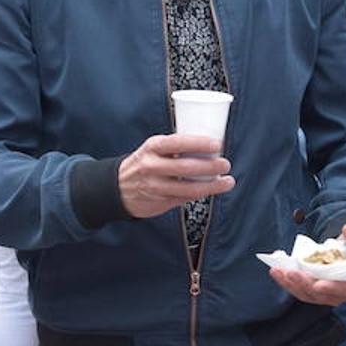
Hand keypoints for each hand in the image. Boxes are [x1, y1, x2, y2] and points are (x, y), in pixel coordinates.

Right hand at [117, 133, 233, 218]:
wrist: (117, 187)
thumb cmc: (144, 162)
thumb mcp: (153, 149)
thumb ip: (175, 147)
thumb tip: (209, 145)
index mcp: (152, 147)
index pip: (177, 143)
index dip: (198, 143)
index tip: (217, 144)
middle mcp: (152, 166)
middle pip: (185, 167)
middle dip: (210, 167)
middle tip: (226, 164)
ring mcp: (155, 186)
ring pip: (188, 188)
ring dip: (212, 186)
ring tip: (228, 182)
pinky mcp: (159, 202)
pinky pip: (184, 199)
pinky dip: (200, 194)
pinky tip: (213, 190)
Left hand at [269, 223, 345, 306]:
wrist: (344, 252)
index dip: (332, 287)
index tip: (317, 285)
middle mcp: (342, 293)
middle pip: (323, 295)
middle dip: (305, 284)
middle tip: (291, 272)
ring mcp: (326, 295)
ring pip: (308, 295)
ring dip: (292, 284)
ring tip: (279, 270)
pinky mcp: (312, 293)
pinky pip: (298, 290)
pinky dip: (286, 282)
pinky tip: (276, 271)